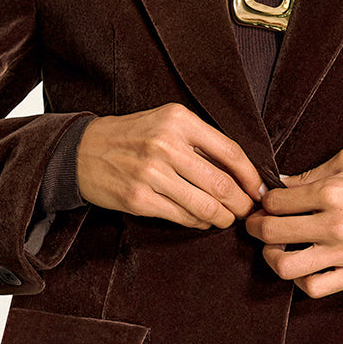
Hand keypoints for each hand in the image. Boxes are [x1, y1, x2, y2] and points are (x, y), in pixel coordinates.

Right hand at [76, 103, 264, 227]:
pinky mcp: (138, 199)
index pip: (230, 151)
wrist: (82, 152)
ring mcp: (151, 173)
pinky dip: (199, 223)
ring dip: (223, 218)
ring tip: (227, 219)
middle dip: (242, 204)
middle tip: (248, 212)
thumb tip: (243, 174)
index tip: (260, 190)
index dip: (251, 176)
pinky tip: (202, 221)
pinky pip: (183, 217)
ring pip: (206, 205)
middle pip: (222, 183)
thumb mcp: (166, 123)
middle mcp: (166, 144)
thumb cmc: (132, 137)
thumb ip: (201, 142)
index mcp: (179, 120)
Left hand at [244, 146, 342, 297]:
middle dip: (255, 228)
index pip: (275, 201)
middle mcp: (334, 224)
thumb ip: (313, 172)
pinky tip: (304, 267)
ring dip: (272, 258)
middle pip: (271, 233)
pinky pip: (315, 287)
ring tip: (276, 250)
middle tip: (257, 225)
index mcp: (331, 191)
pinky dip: (301, 280)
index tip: (265, 202)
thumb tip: (281, 185)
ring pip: (286, 267)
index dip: (263, 201)